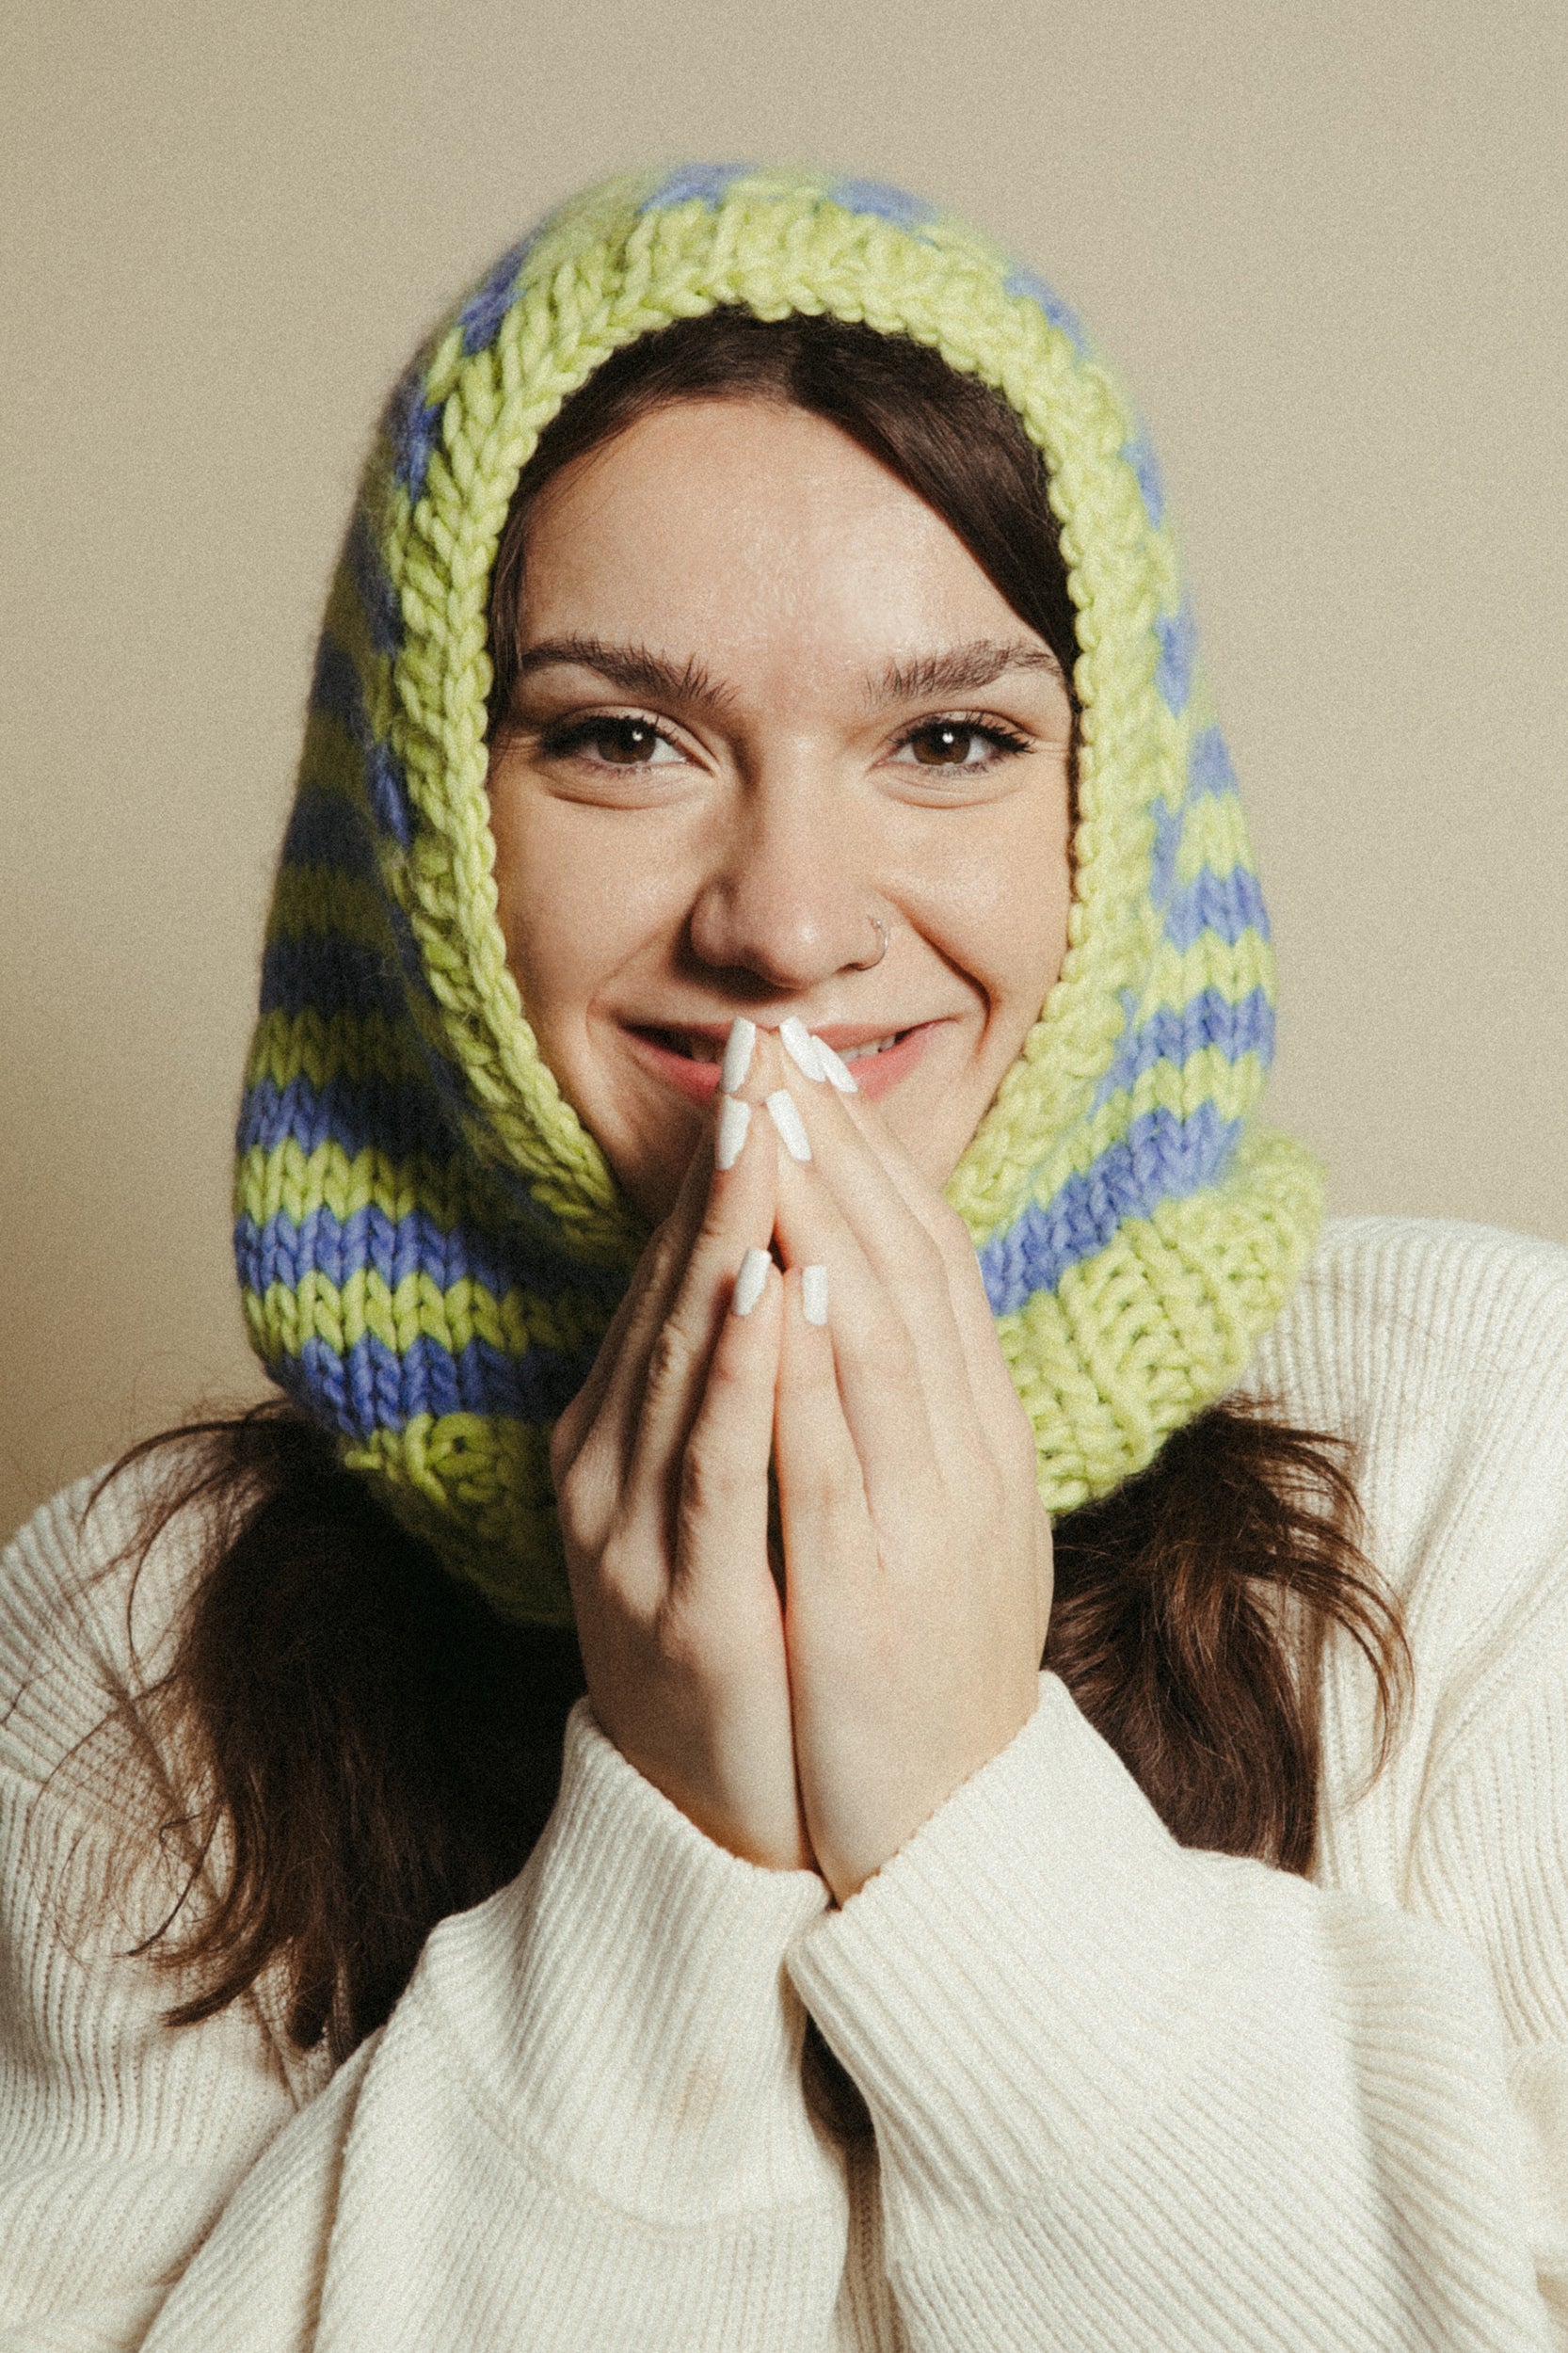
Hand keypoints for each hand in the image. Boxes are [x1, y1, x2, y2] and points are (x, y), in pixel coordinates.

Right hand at [549, 1041, 812, 1872]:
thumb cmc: (751, 1633)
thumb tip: (779, 1253)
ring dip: (725, 1238)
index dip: (726, 1161)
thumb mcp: (733, 1491)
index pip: (680, 1268)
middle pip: (672, 1289)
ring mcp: (633, 1533)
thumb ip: (738, 1381)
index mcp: (628, 1428)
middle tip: (759, 1047)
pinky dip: (738, 1372)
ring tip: (763, 1132)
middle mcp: (611, 1463)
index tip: (769, 1057)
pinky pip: (713, 1466)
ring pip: (681, 1358)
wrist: (727, 1815)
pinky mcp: (679, 1601)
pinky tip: (766, 1292)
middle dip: (725, 1166)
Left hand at [763, 1029, 1053, 1901]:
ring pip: (877, 1342)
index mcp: (980, 1437)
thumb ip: (906, 1413)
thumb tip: (850, 1298)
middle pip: (906, 1273)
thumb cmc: (925, 1664)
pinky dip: (808, 1365)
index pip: (932, 1263)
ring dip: (826, 1221)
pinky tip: (780, 1282)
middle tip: (780, 1045)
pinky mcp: (865, 1594)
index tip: (812, 1070)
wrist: (948, 1828)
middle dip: (839, 1153)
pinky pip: (830, 1459)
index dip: (874, 1158)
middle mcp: (966, 1461)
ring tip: (779, 1119)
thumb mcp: (934, 1520)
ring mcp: (924, 1526)